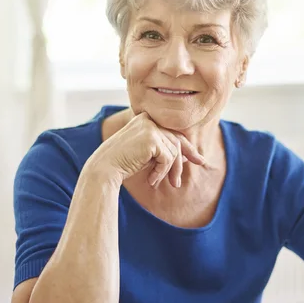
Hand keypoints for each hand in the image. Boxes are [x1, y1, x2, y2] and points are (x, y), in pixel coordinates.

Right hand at [86, 112, 204, 187]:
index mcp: (146, 120)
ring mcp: (150, 127)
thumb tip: (186, 155)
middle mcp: (149, 120)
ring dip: (170, 171)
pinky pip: (168, 158)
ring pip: (174, 151)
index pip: (173, 133)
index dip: (188, 148)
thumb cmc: (122, 163)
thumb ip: (164, 151)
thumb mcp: (147, 155)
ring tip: (160, 183)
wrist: (104, 168)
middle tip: (181, 181)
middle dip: (183, 161)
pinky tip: (152, 180)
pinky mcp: (151, 138)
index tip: (199, 160)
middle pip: (176, 141)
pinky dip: (162, 172)